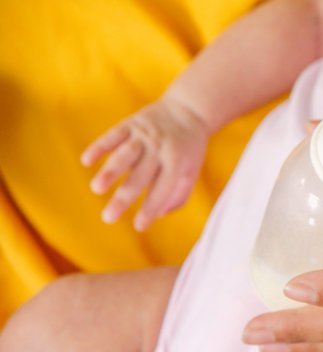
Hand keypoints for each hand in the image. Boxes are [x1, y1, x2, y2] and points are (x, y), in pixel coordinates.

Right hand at [81, 94, 208, 230]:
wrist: (189, 110)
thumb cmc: (188, 149)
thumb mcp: (191, 171)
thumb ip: (178, 196)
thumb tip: (158, 215)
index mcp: (177, 163)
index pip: (162, 190)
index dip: (150, 209)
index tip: (139, 226)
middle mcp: (160, 149)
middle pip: (139, 177)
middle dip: (123, 198)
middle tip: (108, 218)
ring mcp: (145, 135)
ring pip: (124, 154)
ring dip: (110, 171)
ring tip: (96, 188)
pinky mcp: (132, 123)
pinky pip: (113, 135)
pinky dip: (99, 146)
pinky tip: (86, 160)